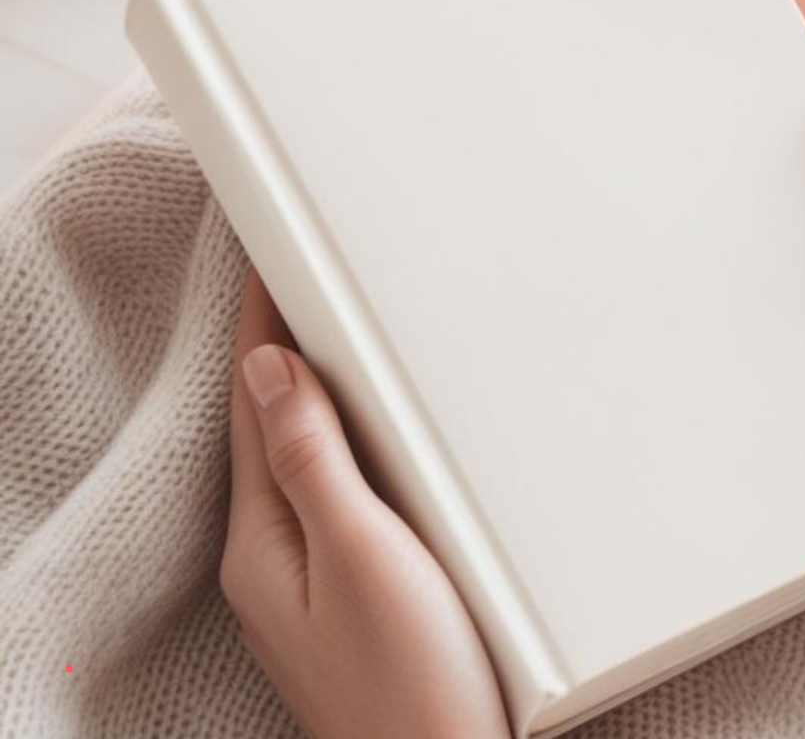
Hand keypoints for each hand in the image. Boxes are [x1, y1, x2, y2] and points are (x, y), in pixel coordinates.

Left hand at [221, 273, 511, 738]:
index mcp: (262, 539)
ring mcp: (304, 574)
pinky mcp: (342, 588)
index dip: (259, 330)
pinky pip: (324, 489)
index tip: (266, 264)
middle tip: (293, 283)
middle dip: (276, 352)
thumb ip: (312, 459)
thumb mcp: (361, 553)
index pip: (253, 406)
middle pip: (266, 427)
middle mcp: (271, 554)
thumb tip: (268, 370)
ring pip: (296, 456)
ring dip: (305, 393)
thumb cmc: (412, 679)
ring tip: (319, 335)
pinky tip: (355, 431)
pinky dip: (334, 441)